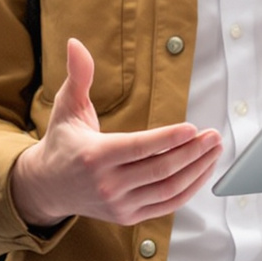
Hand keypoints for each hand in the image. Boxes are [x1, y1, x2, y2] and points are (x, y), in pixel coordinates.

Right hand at [11, 39, 221, 227]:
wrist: (47, 186)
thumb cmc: (63, 141)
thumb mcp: (66, 106)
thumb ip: (78, 75)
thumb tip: (75, 43)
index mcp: (94, 156)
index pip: (139, 147)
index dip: (169, 139)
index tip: (193, 128)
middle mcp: (107, 184)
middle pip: (160, 169)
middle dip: (193, 153)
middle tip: (214, 136)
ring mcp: (119, 204)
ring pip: (168, 189)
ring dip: (197, 170)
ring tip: (214, 151)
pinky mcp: (128, 217)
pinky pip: (167, 204)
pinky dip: (189, 189)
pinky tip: (202, 171)